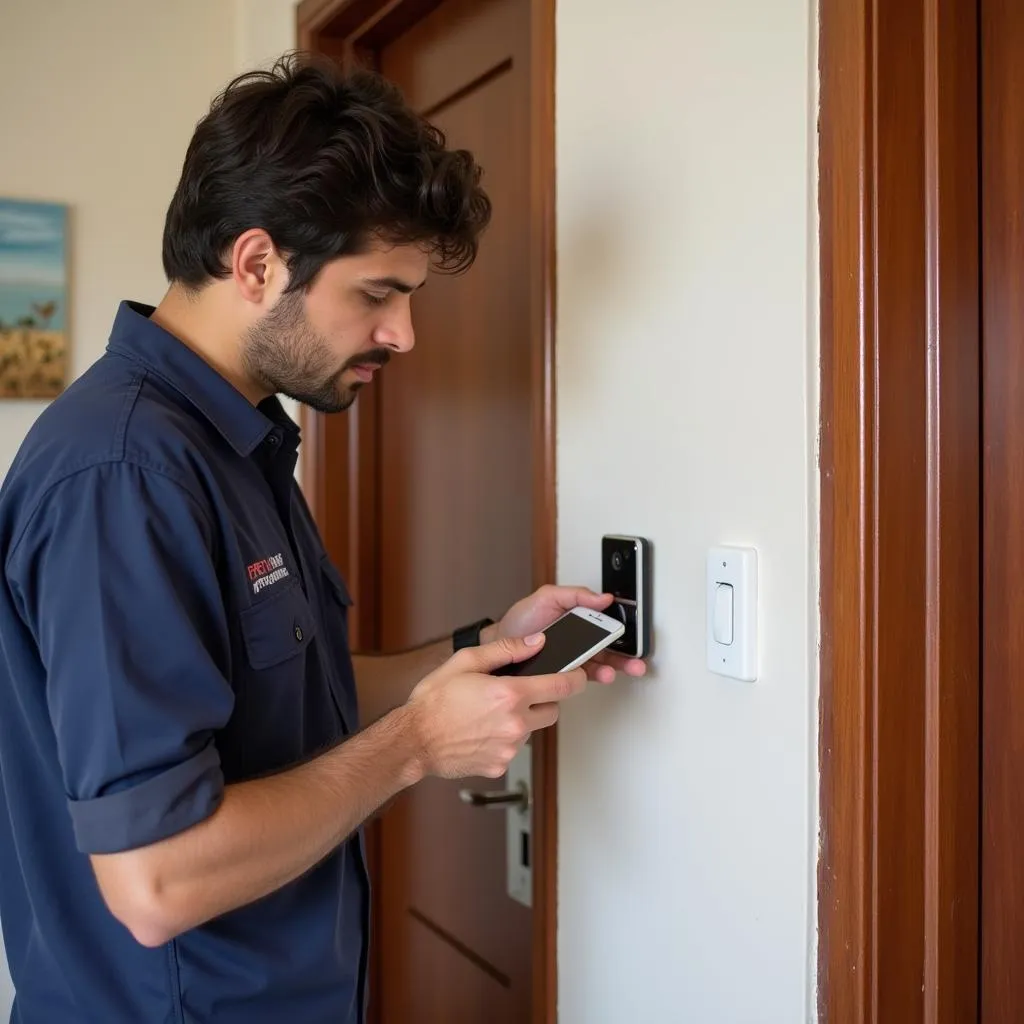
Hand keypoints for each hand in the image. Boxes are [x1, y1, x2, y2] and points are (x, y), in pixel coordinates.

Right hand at [406, 634, 586, 778]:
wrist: (413, 740)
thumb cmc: (434, 701)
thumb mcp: (466, 662)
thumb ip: (506, 650)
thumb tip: (536, 642)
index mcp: (509, 694)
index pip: (563, 686)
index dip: (576, 678)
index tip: (577, 675)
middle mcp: (515, 723)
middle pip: (553, 710)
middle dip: (543, 700)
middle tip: (518, 693)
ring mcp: (509, 748)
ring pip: (533, 730)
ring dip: (522, 720)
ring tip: (490, 713)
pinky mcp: (500, 765)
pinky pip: (514, 748)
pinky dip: (505, 739)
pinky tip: (482, 731)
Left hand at [494, 585, 647, 683]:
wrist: (498, 644)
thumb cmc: (521, 620)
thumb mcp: (547, 597)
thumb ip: (575, 594)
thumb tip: (603, 597)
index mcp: (578, 619)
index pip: (605, 625)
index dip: (621, 631)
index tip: (631, 636)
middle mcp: (578, 640)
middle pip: (607, 649)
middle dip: (624, 656)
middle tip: (636, 661)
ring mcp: (571, 658)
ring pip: (598, 665)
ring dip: (610, 669)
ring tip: (612, 672)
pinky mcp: (562, 674)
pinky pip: (580, 677)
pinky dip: (591, 678)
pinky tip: (596, 677)